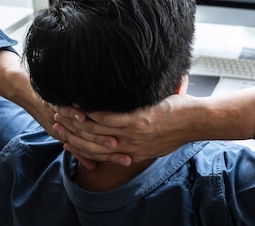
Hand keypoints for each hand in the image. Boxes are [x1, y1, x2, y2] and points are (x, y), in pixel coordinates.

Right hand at [53, 94, 197, 166]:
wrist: (197, 122)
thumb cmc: (181, 127)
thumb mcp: (159, 142)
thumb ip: (142, 140)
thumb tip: (134, 135)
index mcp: (134, 152)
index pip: (100, 152)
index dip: (80, 145)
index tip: (66, 136)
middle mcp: (130, 146)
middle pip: (93, 142)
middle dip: (72, 132)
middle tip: (56, 120)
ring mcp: (133, 134)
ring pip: (97, 129)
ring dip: (77, 119)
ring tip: (63, 109)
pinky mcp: (138, 120)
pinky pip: (109, 117)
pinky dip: (93, 110)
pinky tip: (82, 102)